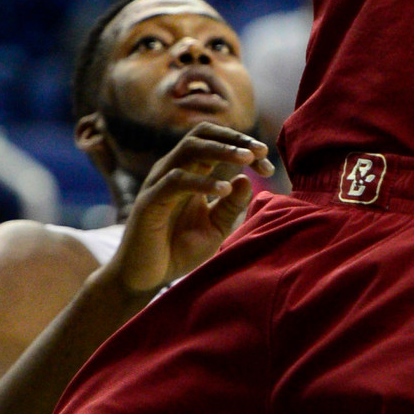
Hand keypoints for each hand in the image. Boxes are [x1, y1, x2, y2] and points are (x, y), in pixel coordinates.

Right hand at [105, 122, 272, 297]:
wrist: (145, 278)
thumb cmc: (178, 250)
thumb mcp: (215, 227)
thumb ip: (231, 205)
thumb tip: (246, 178)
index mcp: (190, 173)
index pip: (217, 142)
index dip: (244, 147)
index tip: (268, 166)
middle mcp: (174, 170)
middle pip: (202, 135)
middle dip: (234, 138)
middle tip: (261, 151)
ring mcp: (159, 183)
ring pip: (189, 149)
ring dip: (221, 149)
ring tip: (247, 159)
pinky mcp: (149, 201)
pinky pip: (175, 181)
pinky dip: (201, 182)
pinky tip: (223, 190)